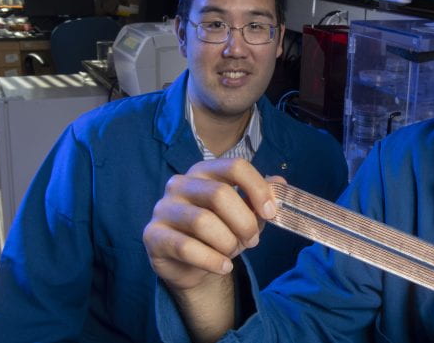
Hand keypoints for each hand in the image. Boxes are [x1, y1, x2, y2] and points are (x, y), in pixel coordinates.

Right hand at [143, 158, 279, 291]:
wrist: (191, 265)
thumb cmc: (220, 231)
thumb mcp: (245, 213)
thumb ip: (262, 197)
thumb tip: (281, 183)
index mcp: (205, 171)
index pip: (235, 167)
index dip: (257, 189)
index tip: (271, 213)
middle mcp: (180, 183)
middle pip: (220, 194)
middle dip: (244, 222)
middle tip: (253, 240)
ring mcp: (163, 208)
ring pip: (203, 222)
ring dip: (228, 242)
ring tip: (234, 252)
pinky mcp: (152, 235)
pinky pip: (187, 247)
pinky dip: (212, 260)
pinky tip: (223, 266)